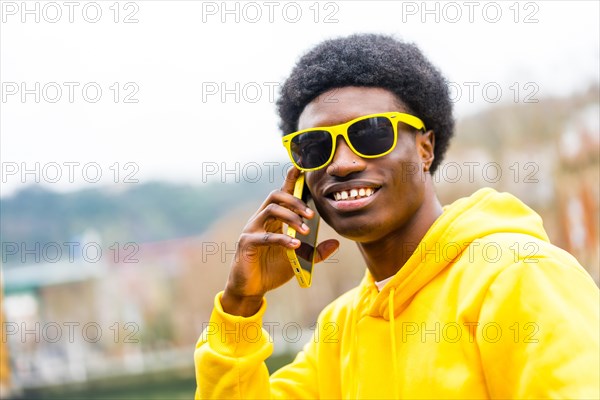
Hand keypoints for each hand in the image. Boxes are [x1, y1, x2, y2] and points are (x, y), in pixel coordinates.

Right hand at [221, 167, 338, 315]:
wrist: (252, 289)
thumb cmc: (273, 270)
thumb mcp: (299, 260)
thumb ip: (316, 252)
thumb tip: (335, 244)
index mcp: (273, 219)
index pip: (282, 194)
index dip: (290, 180)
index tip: (301, 168)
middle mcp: (261, 219)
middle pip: (276, 196)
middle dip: (295, 201)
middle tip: (311, 215)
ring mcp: (252, 229)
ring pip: (271, 210)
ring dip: (291, 217)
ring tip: (305, 230)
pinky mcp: (247, 243)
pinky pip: (265, 236)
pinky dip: (282, 239)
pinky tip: (295, 245)